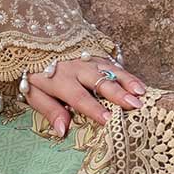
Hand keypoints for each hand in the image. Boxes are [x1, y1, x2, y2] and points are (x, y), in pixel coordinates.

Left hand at [26, 55, 147, 136]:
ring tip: (141, 92)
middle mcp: (76, 68)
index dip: (94, 108)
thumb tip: (62, 130)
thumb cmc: (35, 75)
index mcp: (59, 80)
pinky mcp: (95, 54)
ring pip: (110, 70)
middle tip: (134, 105)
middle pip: (99, 81)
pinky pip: (113, 65)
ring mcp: (88, 59)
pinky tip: (139, 85)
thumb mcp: (33, 94)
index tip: (108, 120)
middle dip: (118, 94)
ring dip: (127, 82)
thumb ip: (49, 110)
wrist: (32, 43)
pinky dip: (127, 75)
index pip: (78, 96)